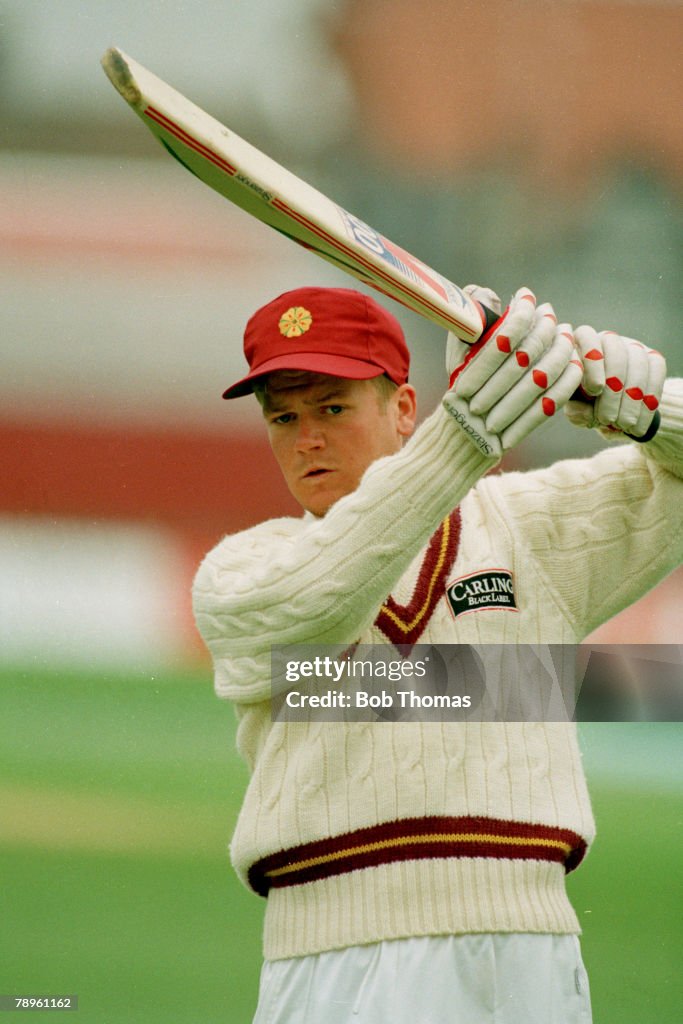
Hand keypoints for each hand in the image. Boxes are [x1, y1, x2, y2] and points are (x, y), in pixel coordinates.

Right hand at [443, 286, 583, 457]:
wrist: (465, 438)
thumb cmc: (464, 388)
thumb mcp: (458, 355)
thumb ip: (470, 324)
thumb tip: (482, 293)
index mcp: (463, 375)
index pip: (501, 338)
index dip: (519, 314)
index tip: (526, 296)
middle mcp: (479, 397)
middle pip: (526, 354)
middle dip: (543, 328)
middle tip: (550, 314)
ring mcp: (499, 416)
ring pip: (543, 376)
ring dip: (560, 350)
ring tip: (565, 333)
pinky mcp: (519, 430)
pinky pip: (552, 402)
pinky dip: (567, 380)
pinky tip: (575, 362)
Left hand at [565, 326, 665, 439]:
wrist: (614, 412)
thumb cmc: (585, 406)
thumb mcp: (576, 410)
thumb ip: (575, 410)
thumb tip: (580, 410)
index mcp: (581, 344)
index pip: (587, 336)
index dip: (593, 361)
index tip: (595, 390)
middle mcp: (607, 339)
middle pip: (616, 350)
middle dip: (613, 388)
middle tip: (607, 419)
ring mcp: (632, 346)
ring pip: (638, 361)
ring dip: (631, 398)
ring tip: (623, 424)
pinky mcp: (652, 357)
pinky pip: (656, 371)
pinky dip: (649, 399)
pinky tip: (639, 423)